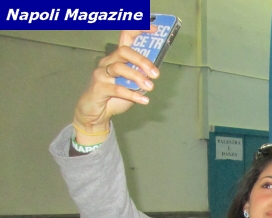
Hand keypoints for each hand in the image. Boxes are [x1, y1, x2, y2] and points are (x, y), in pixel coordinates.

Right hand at [73, 26, 158, 142]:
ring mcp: (101, 74)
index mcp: (117, 58)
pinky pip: (116, 88)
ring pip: (119, 67)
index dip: (139, 30)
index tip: (155, 30)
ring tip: (150, 87)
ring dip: (137, 77)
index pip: (126, 37)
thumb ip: (141, 77)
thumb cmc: (114, 97)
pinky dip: (132, 94)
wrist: (95, 113)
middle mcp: (108, 62)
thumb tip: (155, 72)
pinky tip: (143, 100)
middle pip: (123, 51)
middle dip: (142, 60)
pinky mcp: (98, 87)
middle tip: (156, 74)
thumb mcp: (132, 85)